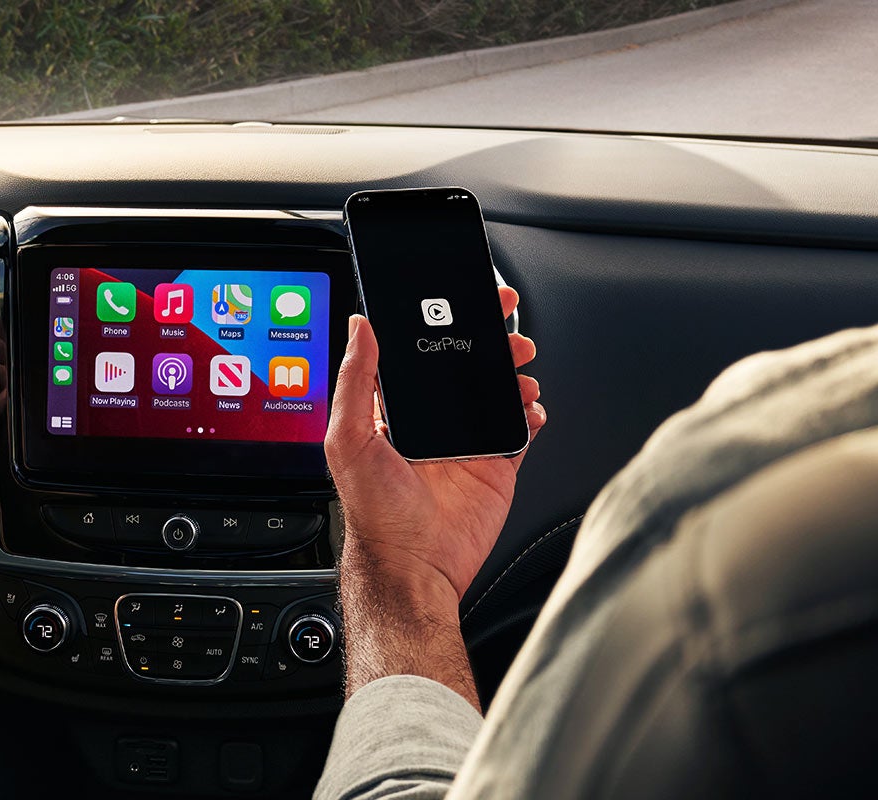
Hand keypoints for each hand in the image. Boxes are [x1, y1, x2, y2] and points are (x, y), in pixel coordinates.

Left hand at [326, 287, 544, 700]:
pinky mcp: (495, 463)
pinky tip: (529, 407)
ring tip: (519, 360)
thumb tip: (358, 328)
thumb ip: (355, 382)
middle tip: (502, 318)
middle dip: (485, 336)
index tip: (456, 295)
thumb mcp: (349, 440)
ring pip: (494, 389)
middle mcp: (429, 421)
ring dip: (511, 369)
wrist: (416, 567)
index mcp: (391, 409)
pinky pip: (518, 428)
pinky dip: (529, 412)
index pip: (415, 351)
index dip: (436, 320)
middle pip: (462, 363)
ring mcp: (464, 441)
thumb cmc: (375, 514)